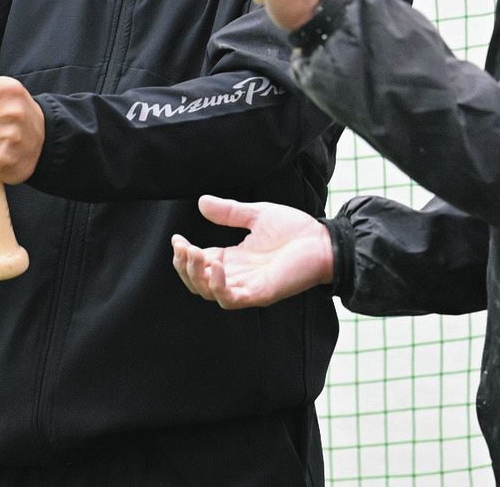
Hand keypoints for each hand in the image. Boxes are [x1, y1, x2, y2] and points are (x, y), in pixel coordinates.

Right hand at [170, 194, 333, 308]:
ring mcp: (248, 287)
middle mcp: (238, 276)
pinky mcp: (260, 293)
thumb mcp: (257, 215)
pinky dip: (217, 285)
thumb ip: (229, 211)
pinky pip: (231, 298)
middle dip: (185, 267)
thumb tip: (202, 201)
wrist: (323, 241)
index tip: (176, 238)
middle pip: (199, 282)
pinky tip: (214, 264)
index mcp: (235, 260)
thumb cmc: (295, 230)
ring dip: (196, 275)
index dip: (184, 255)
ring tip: (195, 253)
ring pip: (210, 293)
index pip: (200, 264)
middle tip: (183, 247)